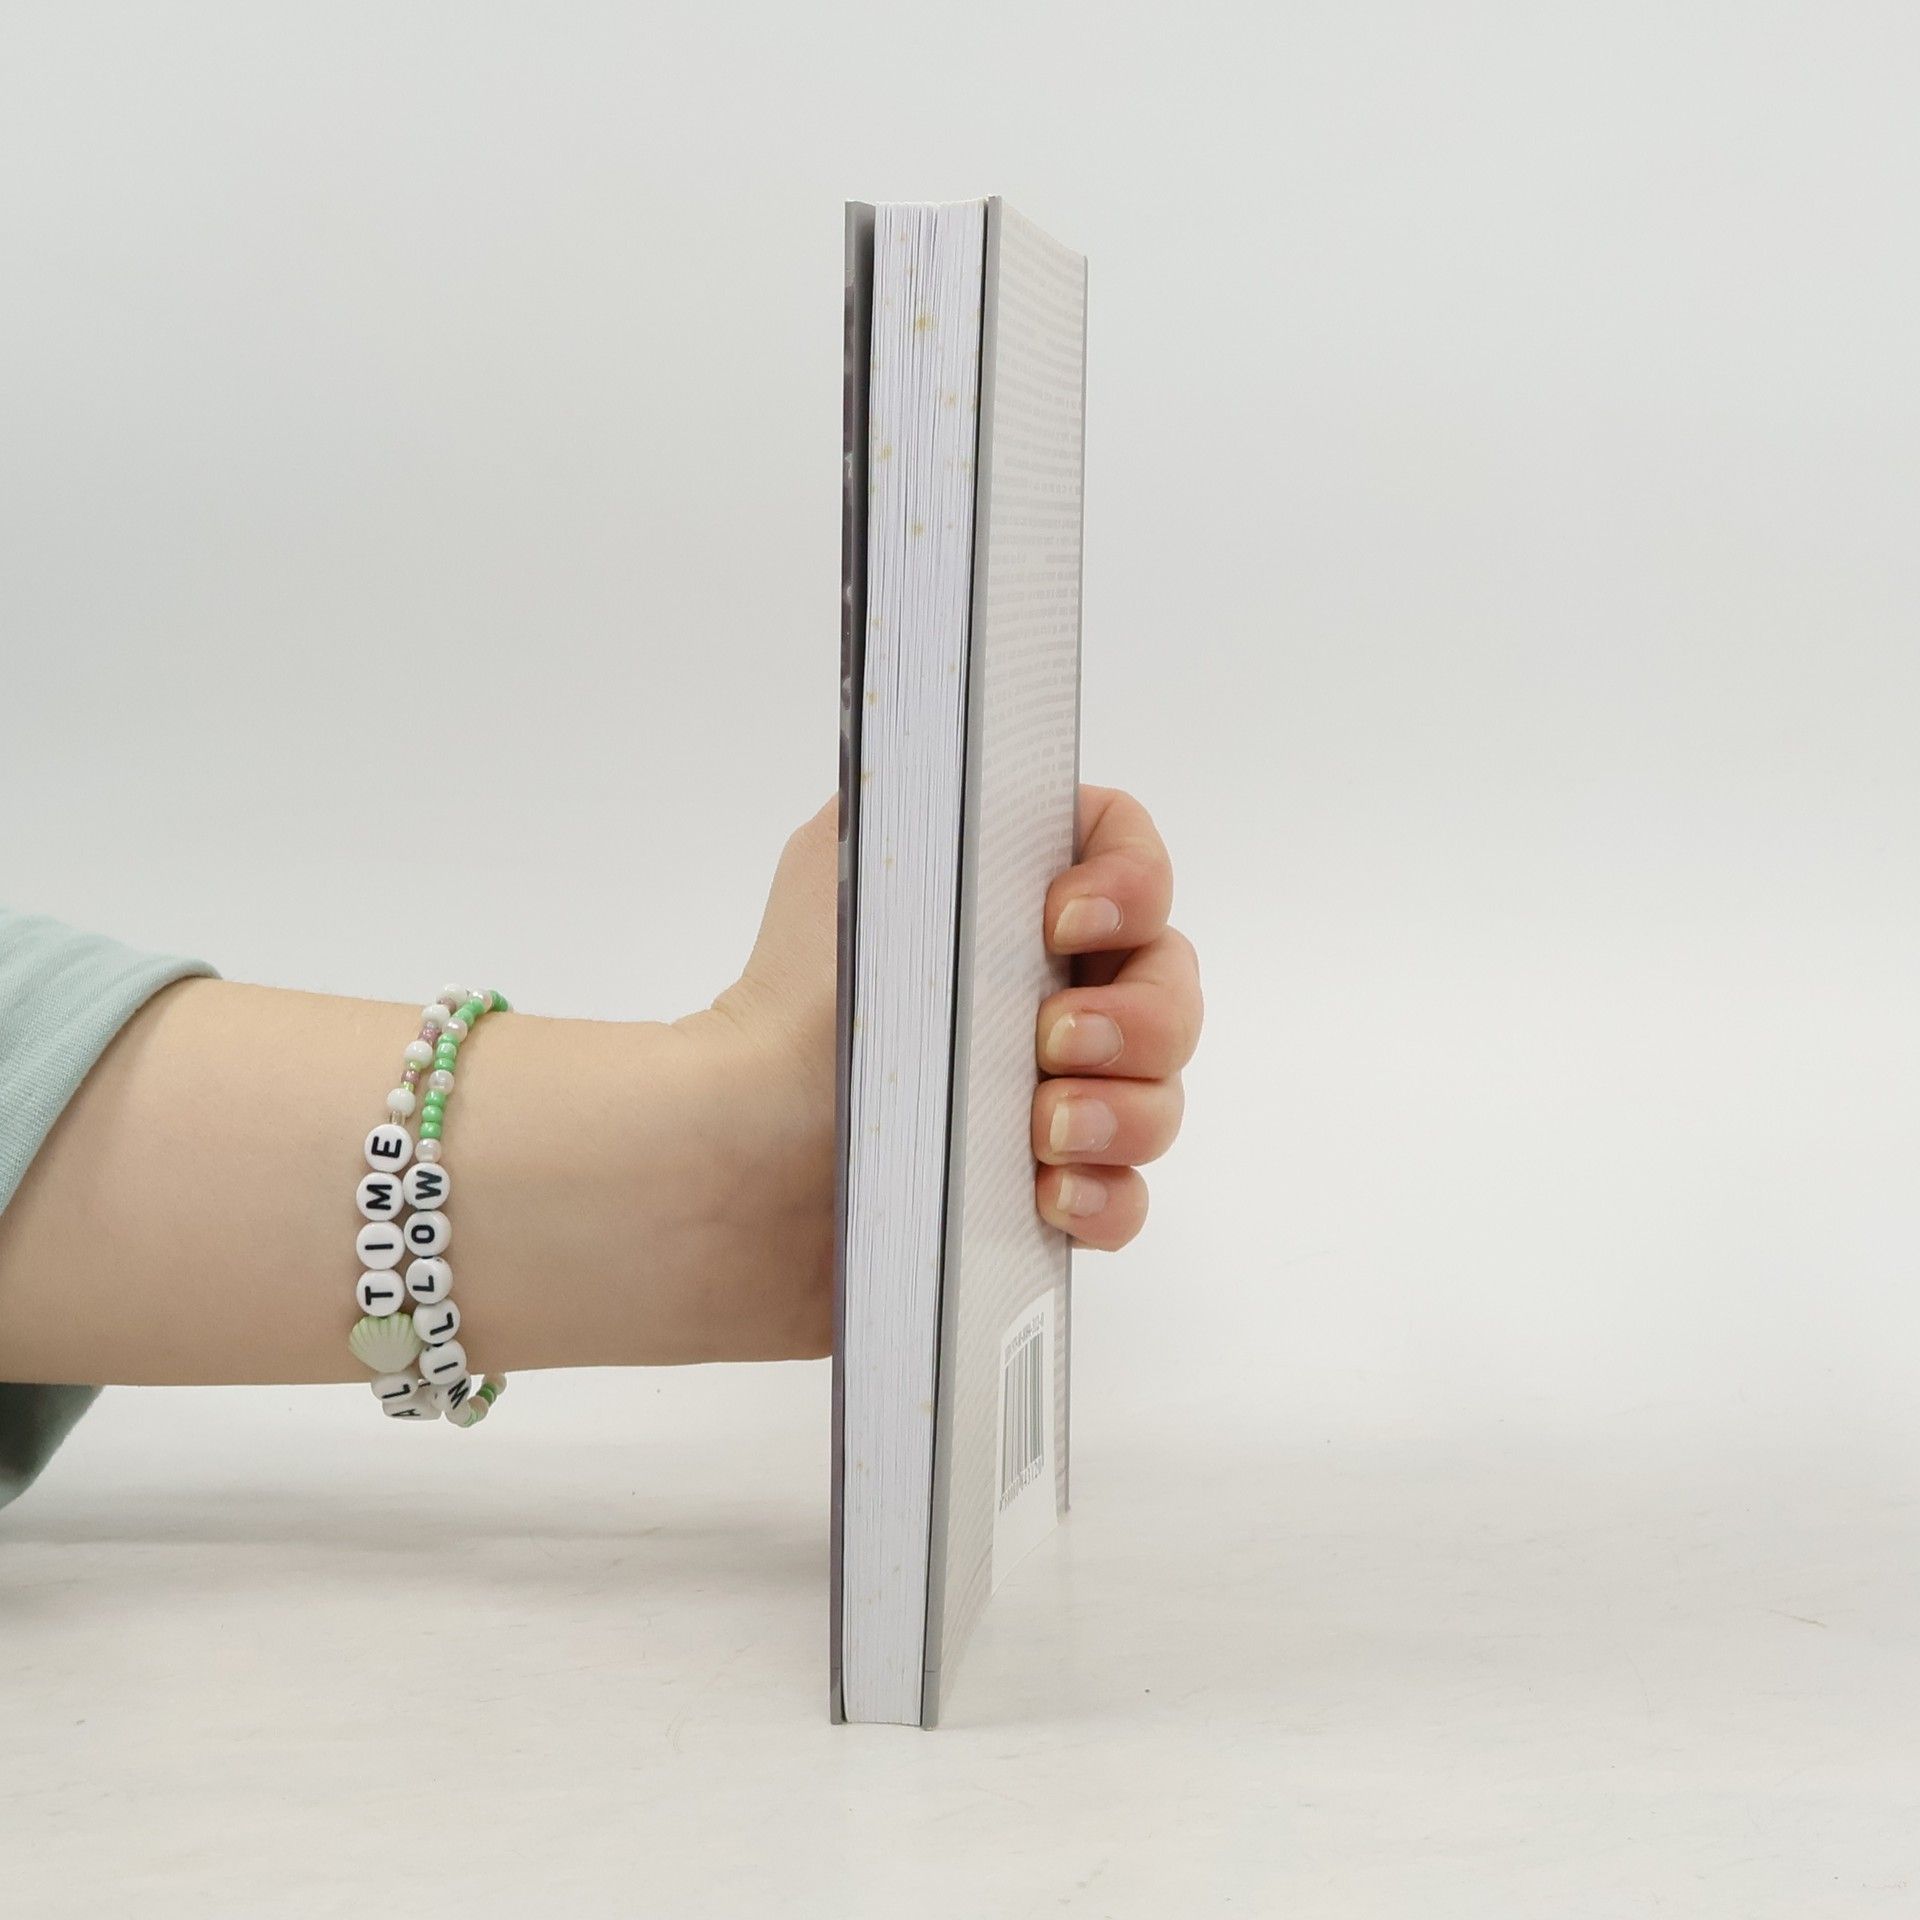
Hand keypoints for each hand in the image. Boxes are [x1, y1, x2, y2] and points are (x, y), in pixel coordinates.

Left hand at [700, 785, 1197, 1352]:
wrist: (734, 1160)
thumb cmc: (791, 1003)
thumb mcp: (853, 854)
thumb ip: (946, 795)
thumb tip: (1003, 763)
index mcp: (1009, 907)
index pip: (1133, 864)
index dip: (1133, 884)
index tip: (1063, 916)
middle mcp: (1037, 997)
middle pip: (1169, 987)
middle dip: (1139, 1014)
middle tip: (1048, 1037)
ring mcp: (1043, 1104)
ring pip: (1160, 1096)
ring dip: (1126, 1109)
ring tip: (1043, 1127)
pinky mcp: (1027, 1203)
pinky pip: (1124, 1202)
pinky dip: (1106, 1198)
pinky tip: (1051, 1195)